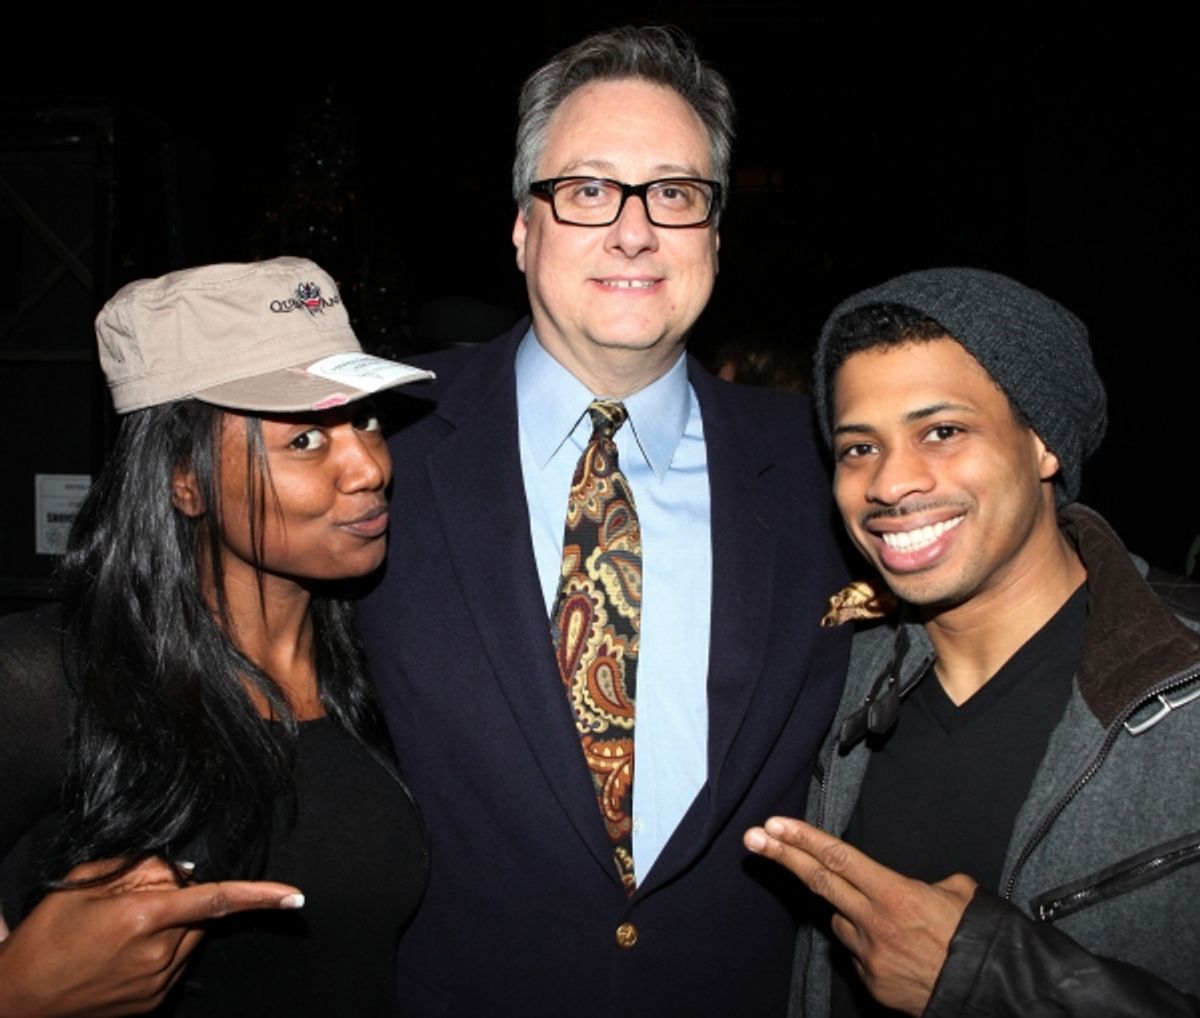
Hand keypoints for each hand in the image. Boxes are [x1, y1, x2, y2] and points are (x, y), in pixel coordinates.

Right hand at [0, 856, 302, 1016]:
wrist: (16, 1001)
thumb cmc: (47, 937)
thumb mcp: (84, 885)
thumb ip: (140, 869)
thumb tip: (182, 869)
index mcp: (143, 919)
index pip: (217, 900)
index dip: (261, 895)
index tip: (295, 896)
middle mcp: (157, 955)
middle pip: (200, 914)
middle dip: (182, 901)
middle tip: (137, 904)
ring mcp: (157, 985)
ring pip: (190, 940)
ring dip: (172, 928)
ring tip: (122, 933)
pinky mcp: (153, 1004)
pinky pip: (176, 966)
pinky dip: (162, 953)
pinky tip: (123, 955)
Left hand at [745, 816, 975, 1014]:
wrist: (993, 994)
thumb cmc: (979, 941)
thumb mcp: (960, 895)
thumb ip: (931, 884)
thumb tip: (929, 887)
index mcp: (894, 893)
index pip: (838, 857)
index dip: (803, 838)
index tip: (774, 824)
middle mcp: (873, 921)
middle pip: (818, 880)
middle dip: (781, 856)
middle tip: (753, 838)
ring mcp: (868, 954)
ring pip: (843, 921)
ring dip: (851, 913)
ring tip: (897, 926)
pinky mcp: (871, 983)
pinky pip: (860, 954)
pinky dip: (870, 947)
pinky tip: (900, 953)